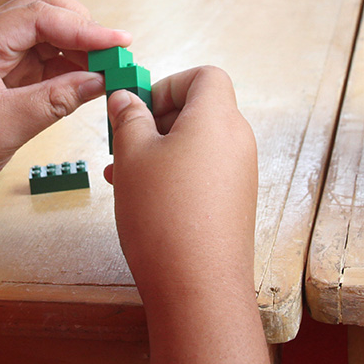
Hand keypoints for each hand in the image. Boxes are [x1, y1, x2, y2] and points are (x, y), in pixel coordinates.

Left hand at [0, 0, 129, 206]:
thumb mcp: (5, 127)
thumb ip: (55, 100)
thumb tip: (101, 81)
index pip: (39, 16)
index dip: (84, 27)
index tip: (120, 43)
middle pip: (46, 9)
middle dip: (85, 28)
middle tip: (117, 56)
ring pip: (51, 32)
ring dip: (83, 46)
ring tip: (111, 70)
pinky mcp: (9, 73)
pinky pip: (48, 57)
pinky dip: (74, 64)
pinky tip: (93, 80)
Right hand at [104, 66, 258, 301]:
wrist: (198, 286)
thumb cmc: (163, 214)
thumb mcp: (132, 156)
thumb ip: (129, 119)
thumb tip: (126, 99)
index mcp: (217, 118)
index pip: (205, 77)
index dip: (169, 84)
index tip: (139, 107)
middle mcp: (237, 142)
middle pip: (201, 110)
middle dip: (157, 120)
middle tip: (123, 141)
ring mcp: (240, 174)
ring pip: (197, 145)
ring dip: (160, 150)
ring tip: (122, 175)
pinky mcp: (235, 203)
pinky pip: (204, 172)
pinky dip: (175, 174)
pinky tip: (143, 199)